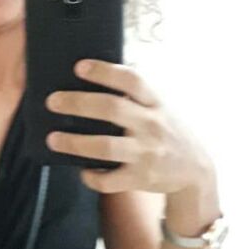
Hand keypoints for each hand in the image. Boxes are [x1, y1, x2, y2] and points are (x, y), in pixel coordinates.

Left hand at [44, 59, 212, 193]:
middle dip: (78, 104)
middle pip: (112, 109)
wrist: (196, 170)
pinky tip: (80, 170)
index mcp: (155, 102)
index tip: (79, 67)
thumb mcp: (158, 106)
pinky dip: (92, 177)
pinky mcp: (141, 179)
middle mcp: (152, 125)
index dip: (105, 72)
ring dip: (75, 143)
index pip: (131, 80)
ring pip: (106, 147)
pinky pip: (110, 180)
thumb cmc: (165, 129)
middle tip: (52, 101)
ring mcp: (147, 153)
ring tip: (52, 138)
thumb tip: (87, 77)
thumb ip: (132, 94)